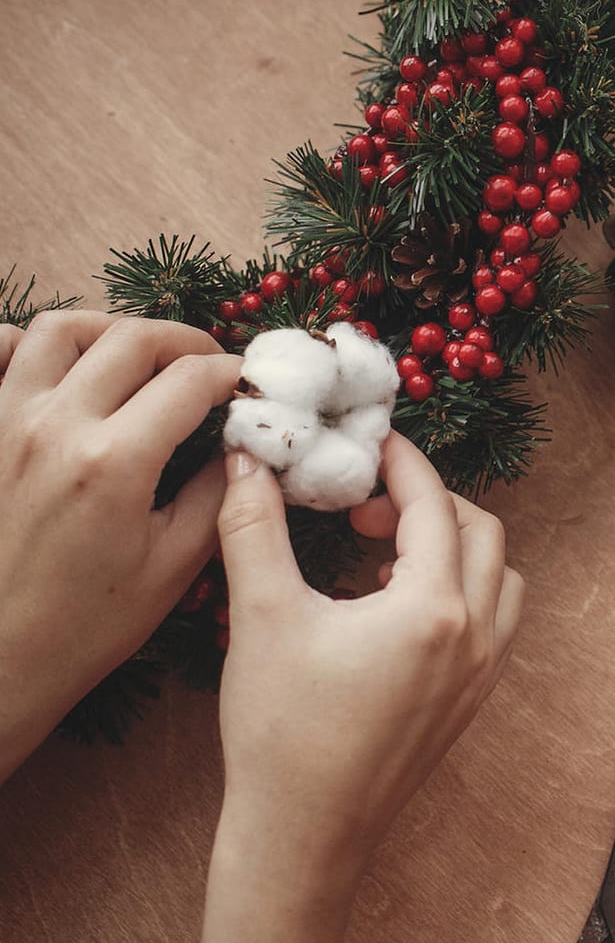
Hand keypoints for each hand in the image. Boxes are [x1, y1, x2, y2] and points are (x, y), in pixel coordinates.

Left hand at [0, 312, 239, 777]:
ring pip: (61, 327)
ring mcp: (3, 422)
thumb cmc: (88, 624)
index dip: (235, 373)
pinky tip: (63, 369)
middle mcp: (54, 426)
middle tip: (209, 368)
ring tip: (140, 358)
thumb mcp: (177, 564)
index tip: (253, 385)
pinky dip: (29, 344)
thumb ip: (219, 491)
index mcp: (115, 460)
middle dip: (186, 342)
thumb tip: (244, 441)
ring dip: (113, 331)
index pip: (192, 378)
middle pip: (133, 337)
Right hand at [204, 433, 524, 942]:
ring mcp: (481, 672)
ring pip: (497, 577)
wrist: (303, 835)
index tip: (370, 442)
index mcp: (433, 609)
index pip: (434, 506)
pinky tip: (392, 603)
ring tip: (379, 552)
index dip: (403, 463)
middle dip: (426, 503)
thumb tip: (249, 462)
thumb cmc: (282, 732)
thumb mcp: (263, 617)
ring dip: (452, 546)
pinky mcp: (472, 700)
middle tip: (361, 506)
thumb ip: (255, 527)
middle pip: (480, 532)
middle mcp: (475, 636)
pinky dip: (458, 589)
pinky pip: (490, 620)